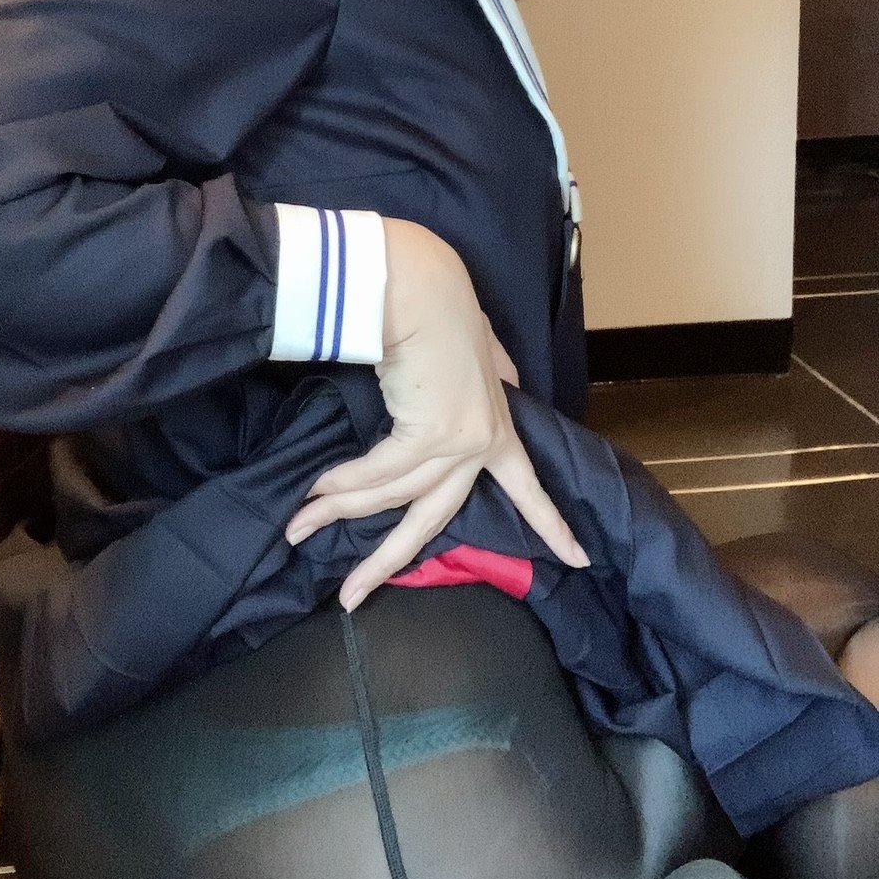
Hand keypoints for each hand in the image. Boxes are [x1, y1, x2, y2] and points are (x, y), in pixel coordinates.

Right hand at [283, 218, 590, 609]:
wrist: (420, 281)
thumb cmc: (440, 305)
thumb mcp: (477, 350)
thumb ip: (490, 374)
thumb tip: (504, 381)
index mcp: (499, 424)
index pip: (528, 485)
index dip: (550, 523)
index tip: (579, 560)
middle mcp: (484, 440)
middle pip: (435, 518)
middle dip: (386, 560)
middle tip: (350, 596)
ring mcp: (460, 442)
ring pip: (392, 499)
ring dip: (337, 511)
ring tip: (299, 526)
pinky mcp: (430, 435)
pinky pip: (378, 475)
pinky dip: (342, 485)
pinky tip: (314, 492)